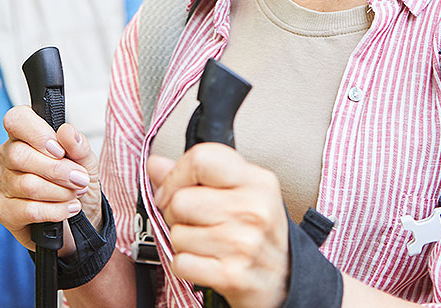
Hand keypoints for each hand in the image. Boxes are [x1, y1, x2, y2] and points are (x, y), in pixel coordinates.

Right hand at [0, 106, 102, 252]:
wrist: (81, 220)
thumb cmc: (77, 184)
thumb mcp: (86, 162)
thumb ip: (78, 145)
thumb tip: (66, 130)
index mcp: (24, 136)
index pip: (17, 119)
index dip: (38, 133)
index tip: (60, 150)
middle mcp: (7, 157)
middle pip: (20, 155)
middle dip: (57, 170)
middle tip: (80, 179)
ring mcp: (2, 184)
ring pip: (27, 184)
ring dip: (60, 192)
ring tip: (75, 194)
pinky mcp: (4, 211)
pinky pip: (28, 210)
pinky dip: (55, 210)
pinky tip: (68, 209)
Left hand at [147, 147, 288, 307]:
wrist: (286, 281)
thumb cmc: (259, 233)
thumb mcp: (239, 193)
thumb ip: (196, 175)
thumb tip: (155, 164)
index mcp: (256, 181)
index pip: (201, 159)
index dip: (176, 175)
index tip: (174, 188)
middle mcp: (253, 209)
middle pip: (180, 201)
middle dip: (176, 214)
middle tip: (195, 221)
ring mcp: (243, 243)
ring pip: (176, 233)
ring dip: (183, 241)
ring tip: (206, 242)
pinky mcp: (231, 275)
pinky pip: (180, 262)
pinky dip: (185, 265)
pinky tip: (206, 261)